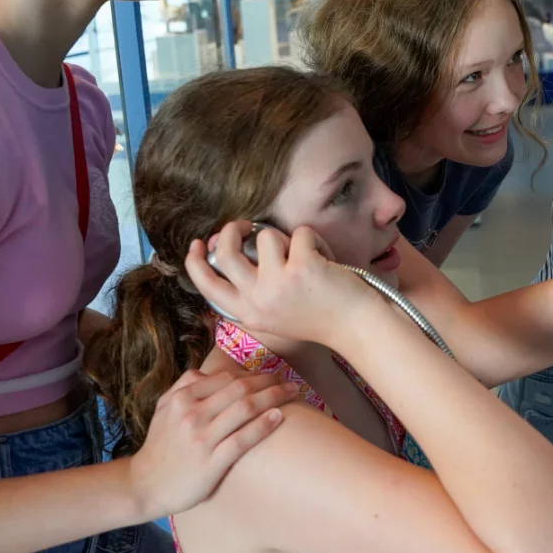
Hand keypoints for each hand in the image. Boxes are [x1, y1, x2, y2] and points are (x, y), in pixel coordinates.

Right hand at [128, 368, 298, 517]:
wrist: (144, 485)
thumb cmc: (160, 445)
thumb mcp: (164, 408)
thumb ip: (185, 386)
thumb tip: (211, 372)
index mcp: (182, 398)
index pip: (226, 378)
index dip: (253, 374)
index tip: (270, 375)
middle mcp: (192, 414)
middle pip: (240, 389)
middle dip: (269, 381)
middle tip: (290, 381)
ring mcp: (202, 438)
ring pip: (245, 409)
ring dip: (274, 397)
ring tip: (293, 393)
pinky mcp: (211, 462)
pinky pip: (242, 439)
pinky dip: (263, 425)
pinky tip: (278, 416)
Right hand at [183, 220, 376, 344]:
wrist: (357, 326)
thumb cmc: (319, 315)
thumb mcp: (275, 314)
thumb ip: (252, 290)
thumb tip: (229, 249)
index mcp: (248, 314)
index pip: (207, 286)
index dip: (196, 262)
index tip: (198, 244)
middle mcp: (257, 301)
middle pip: (226, 253)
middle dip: (231, 230)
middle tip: (246, 225)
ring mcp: (278, 284)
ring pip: (266, 237)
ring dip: (288, 238)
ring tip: (306, 256)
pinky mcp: (302, 268)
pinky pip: (300, 233)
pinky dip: (315, 240)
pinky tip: (326, 260)